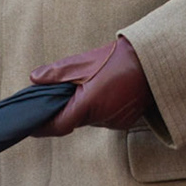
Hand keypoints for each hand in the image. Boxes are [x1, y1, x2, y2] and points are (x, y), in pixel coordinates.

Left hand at [29, 36, 152, 135]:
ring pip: (92, 119)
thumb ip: (56, 73)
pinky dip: (103, 108)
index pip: (58, 126)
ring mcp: (117, 121)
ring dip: (88, 107)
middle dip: (68, 108)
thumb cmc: (119, 59)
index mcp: (88, 105)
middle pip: (76, 121)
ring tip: (94, 85)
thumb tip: (34, 78)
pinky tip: (109, 90)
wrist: (153, 59)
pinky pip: (107, 118)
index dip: (43, 126)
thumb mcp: (83, 62)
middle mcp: (103, 118)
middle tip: (68, 90)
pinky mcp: (128, 120)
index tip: (31, 123)